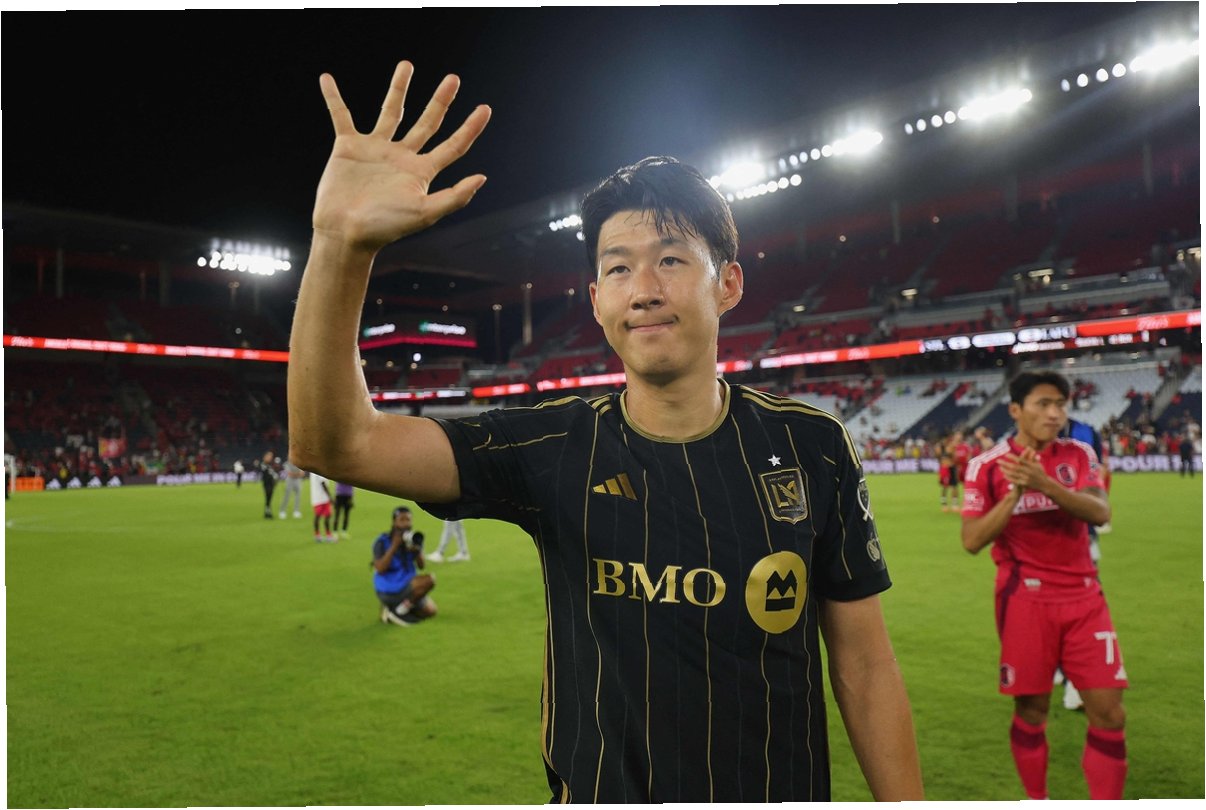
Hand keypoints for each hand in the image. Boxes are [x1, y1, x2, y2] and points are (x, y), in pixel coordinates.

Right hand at [313, 61, 491, 250]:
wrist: (345, 232)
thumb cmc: (385, 227)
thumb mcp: (424, 213)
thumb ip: (454, 197)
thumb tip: (482, 177)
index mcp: (421, 171)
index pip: (453, 145)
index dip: (470, 128)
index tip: (486, 108)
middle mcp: (402, 157)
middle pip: (427, 122)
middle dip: (441, 101)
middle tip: (453, 79)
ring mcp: (375, 149)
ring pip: (391, 112)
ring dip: (398, 89)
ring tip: (407, 65)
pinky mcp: (349, 147)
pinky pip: (341, 116)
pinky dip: (333, 98)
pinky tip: (327, 79)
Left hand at [997, 447, 1047, 493]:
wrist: (1045, 484)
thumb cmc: (1041, 472)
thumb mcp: (1038, 464)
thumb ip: (1032, 457)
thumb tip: (1029, 448)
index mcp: (1031, 466)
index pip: (1021, 460)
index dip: (1013, 457)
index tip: (1006, 454)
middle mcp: (1028, 472)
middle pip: (1014, 467)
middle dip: (1005, 463)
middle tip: (998, 460)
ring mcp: (1026, 478)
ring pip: (1013, 474)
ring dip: (1005, 470)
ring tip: (1000, 467)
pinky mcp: (1024, 484)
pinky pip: (1014, 480)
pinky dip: (1009, 477)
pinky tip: (1004, 474)